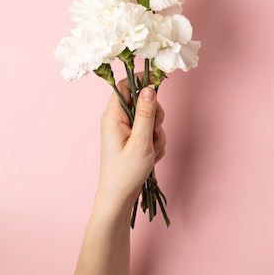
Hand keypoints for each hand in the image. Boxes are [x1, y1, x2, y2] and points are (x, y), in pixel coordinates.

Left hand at [97, 79, 165, 209]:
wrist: (120, 196)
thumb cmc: (126, 172)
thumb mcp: (140, 141)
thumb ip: (145, 113)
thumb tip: (149, 88)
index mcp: (113, 116)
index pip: (126, 85)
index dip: (142, 79)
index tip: (159, 78)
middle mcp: (118, 120)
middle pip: (143, 101)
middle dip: (155, 116)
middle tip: (153, 132)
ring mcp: (126, 130)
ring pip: (150, 118)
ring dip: (157, 132)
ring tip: (151, 150)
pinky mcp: (133, 139)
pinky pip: (150, 131)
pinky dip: (155, 142)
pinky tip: (151, 156)